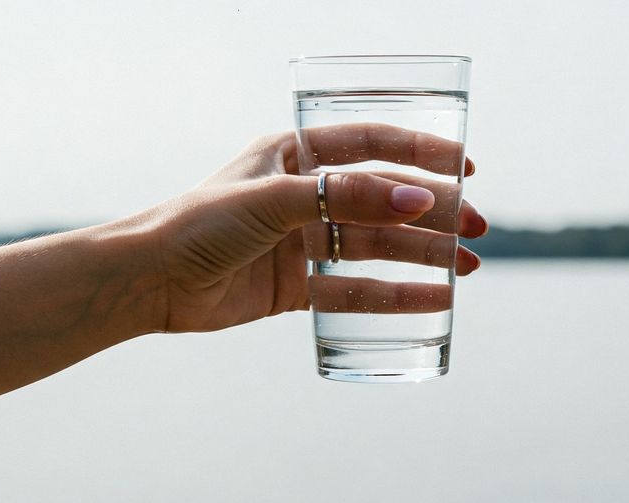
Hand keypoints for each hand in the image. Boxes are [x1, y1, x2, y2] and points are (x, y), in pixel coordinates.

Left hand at [123, 124, 487, 332]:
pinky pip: (355, 290)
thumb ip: (346, 198)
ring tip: (467, 267)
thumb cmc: (201, 222)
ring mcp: (303, 241)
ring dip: (422, 255)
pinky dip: (392, 295)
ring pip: (376, 246)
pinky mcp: (298, 286)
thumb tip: (417, 202)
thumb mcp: (276, 199)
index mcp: (296, 155)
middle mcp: (305, 194)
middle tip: (476, 227)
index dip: (421, 152)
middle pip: (383, 200)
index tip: (466, 166)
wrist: (152, 279)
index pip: (371, 145)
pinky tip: (430, 300)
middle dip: (433, 213)